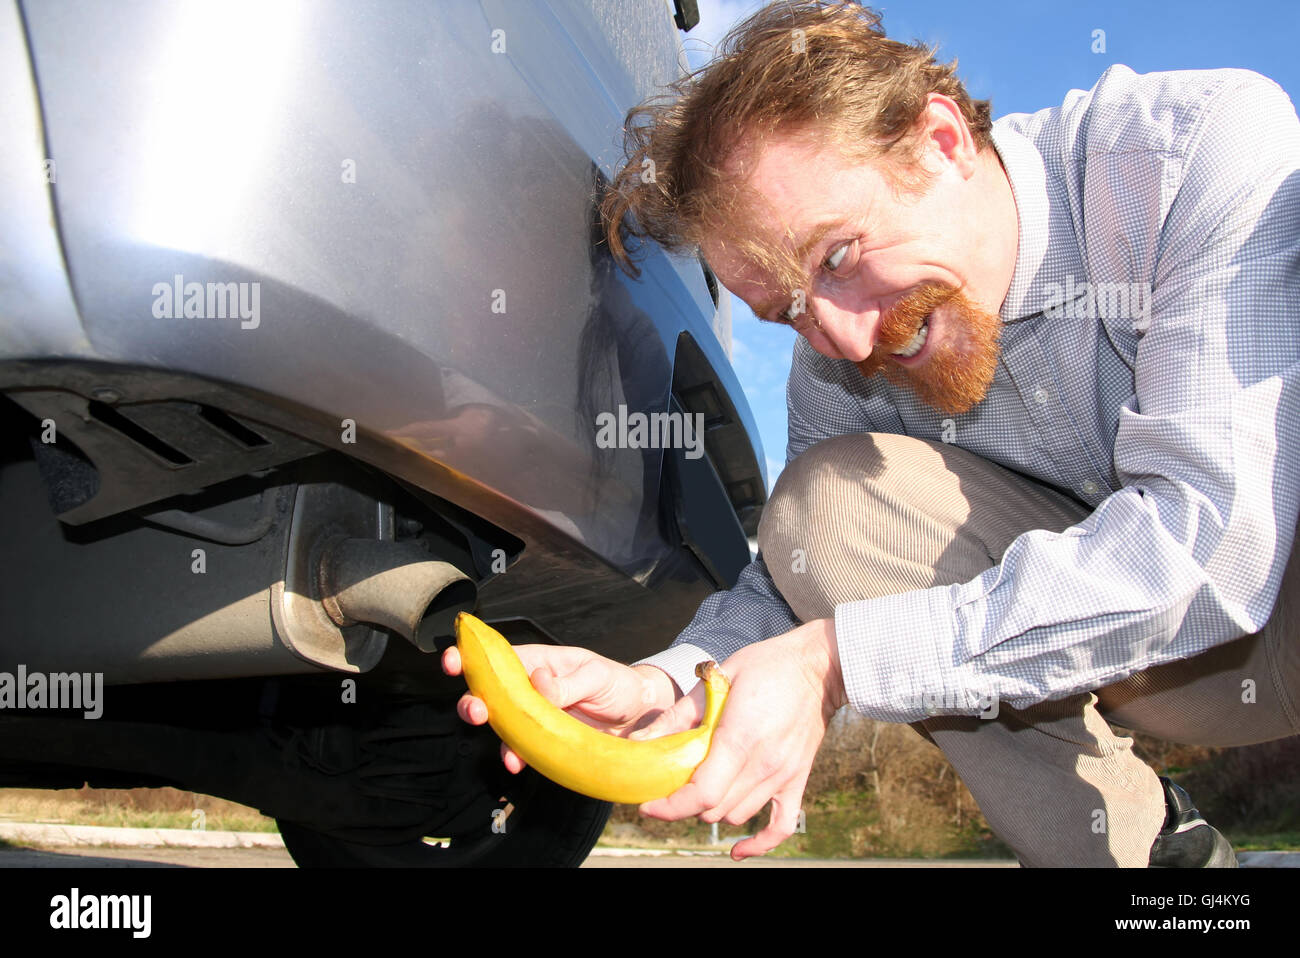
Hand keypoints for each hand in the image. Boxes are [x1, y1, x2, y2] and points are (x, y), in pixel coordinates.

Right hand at [442, 643, 678, 773]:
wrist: (638, 716)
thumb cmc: (617, 683)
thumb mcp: (597, 675)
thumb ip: (567, 681)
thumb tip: (538, 683)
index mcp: (538, 663)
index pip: (498, 658)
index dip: (471, 657)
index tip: (452, 659)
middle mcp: (529, 690)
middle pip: (489, 694)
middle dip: (474, 701)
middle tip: (477, 710)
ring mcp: (534, 718)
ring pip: (500, 724)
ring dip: (492, 733)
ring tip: (498, 742)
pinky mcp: (543, 743)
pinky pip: (520, 749)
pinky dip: (514, 756)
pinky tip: (516, 762)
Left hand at [633, 618, 846, 860]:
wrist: (819, 667)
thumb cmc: (766, 665)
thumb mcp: (717, 678)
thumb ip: (679, 714)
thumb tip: (641, 739)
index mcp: (739, 738)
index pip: (701, 794)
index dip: (670, 807)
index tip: (649, 806)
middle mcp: (763, 764)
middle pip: (713, 809)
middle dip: (684, 803)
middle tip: (671, 785)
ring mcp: (783, 775)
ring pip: (736, 817)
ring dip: (712, 810)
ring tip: (700, 790)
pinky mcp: (798, 780)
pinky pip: (782, 826)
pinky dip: (759, 844)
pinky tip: (737, 850)